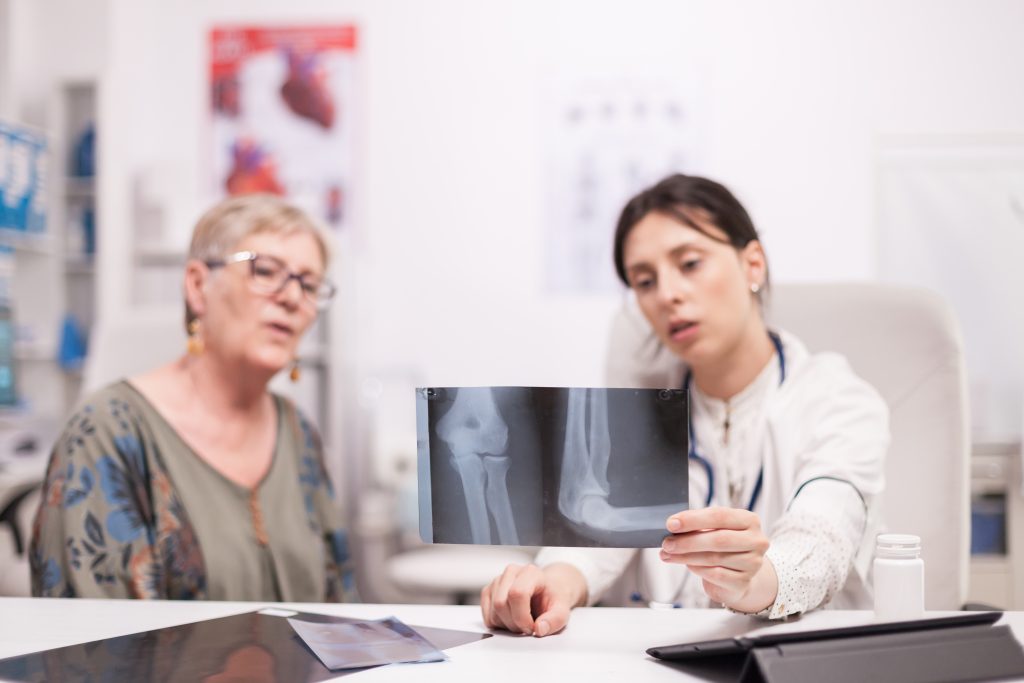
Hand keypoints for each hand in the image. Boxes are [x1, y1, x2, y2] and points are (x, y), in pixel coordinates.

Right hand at [479, 563, 587, 636]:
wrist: (548, 591)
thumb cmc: (553, 598)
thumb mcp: (562, 610)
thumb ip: (554, 620)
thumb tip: (539, 629)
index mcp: (530, 572)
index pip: (516, 594)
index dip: (522, 617)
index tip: (532, 627)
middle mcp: (511, 572)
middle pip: (500, 604)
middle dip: (514, 624)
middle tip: (528, 627)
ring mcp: (498, 581)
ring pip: (493, 612)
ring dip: (507, 626)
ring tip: (521, 621)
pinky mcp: (489, 591)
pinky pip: (487, 616)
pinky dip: (499, 624)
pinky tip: (512, 619)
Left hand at [661, 507, 777, 613]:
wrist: (738, 574)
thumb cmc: (723, 546)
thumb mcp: (715, 529)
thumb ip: (699, 525)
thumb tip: (674, 526)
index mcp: (749, 520)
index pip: (719, 516)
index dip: (693, 519)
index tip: (671, 523)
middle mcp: (756, 541)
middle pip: (718, 539)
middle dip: (688, 541)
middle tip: (667, 543)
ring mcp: (753, 563)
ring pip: (714, 558)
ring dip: (686, 557)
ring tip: (669, 554)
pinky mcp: (744, 582)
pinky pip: (715, 575)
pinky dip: (698, 569)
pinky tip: (688, 565)